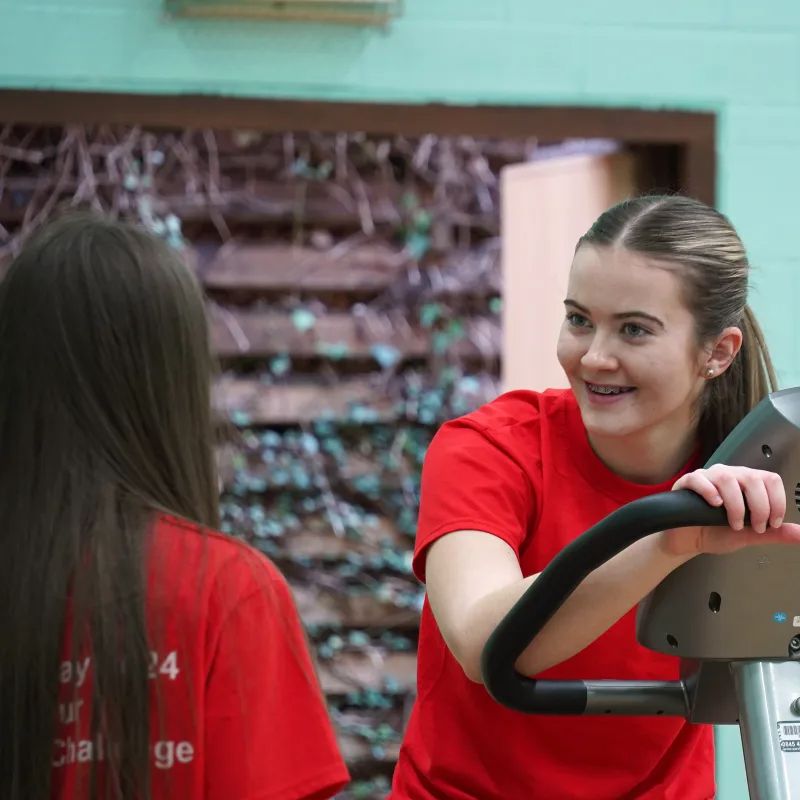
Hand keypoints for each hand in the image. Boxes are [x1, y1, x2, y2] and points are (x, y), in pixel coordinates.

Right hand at [659, 464, 799, 556]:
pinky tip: (715, 505)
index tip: (772, 523)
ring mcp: (707, 477)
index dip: (776, 502)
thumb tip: (799, 533)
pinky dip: (709, 492)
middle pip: (752, 478)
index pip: (770, 480)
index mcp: (746, 484)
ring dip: (736, 505)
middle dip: (759, 507)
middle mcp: (729, 476)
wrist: (688, 542)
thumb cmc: (714, 533)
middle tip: (755, 526)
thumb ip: (774, 534)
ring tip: (733, 523)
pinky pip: (698, 479)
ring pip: (727, 478)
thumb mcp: (749, 536)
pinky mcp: (687, 483)